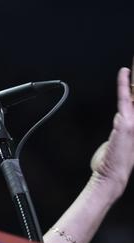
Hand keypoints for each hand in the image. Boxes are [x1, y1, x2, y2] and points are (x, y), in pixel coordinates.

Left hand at [89, 62, 133, 200]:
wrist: (111, 176)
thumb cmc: (111, 163)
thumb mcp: (115, 142)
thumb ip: (119, 128)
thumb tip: (119, 119)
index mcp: (132, 125)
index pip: (133, 100)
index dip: (131, 87)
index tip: (128, 72)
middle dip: (133, 82)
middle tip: (129, 66)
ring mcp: (133, 122)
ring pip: (133, 96)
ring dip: (130, 81)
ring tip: (128, 67)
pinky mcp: (127, 123)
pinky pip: (124, 99)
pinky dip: (123, 85)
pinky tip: (123, 73)